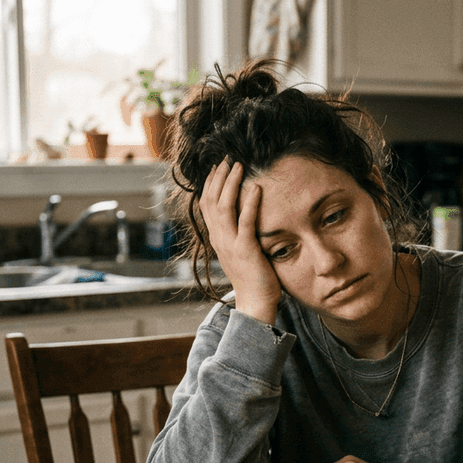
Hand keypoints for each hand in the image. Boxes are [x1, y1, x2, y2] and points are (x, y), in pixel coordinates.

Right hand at [200, 158, 281, 324]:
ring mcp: (230, 244)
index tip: (218, 166)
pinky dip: (250, 203)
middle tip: (227, 159)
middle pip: (212, 201)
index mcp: (217, 238)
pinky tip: (255, 188)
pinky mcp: (246, 250)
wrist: (254, 303)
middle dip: (218, 177)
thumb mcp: (239, 251)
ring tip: (238, 166)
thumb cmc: (252, 277)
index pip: (207, 205)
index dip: (211, 183)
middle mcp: (219, 239)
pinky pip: (246, 222)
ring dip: (231, 184)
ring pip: (224, 207)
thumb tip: (242, 217)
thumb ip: (237, 234)